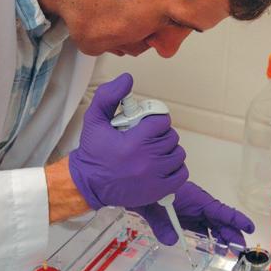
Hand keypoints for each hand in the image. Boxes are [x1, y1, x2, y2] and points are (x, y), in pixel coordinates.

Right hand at [69, 73, 188, 208]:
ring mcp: (155, 177)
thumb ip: (108, 96)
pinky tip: (161, 166)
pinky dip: (175, 168)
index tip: (147, 125)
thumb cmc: (93, 152)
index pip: (161, 121)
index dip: (155, 120)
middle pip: (171, 137)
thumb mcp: (94, 119)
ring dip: (168, 150)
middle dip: (160, 134)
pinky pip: (181, 174)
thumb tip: (127, 78)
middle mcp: (147, 160)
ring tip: (153, 151)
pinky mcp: (159, 191)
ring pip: (178, 154)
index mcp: (134, 142)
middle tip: (147, 138)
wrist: (88, 184)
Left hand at [131, 181, 254, 246]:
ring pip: (210, 226)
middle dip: (230, 235)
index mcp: (194, 199)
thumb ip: (161, 224)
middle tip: (238, 251)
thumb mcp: (152, 207)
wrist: (133, 188)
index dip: (235, 219)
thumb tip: (172, 241)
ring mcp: (190, 212)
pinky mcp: (183, 218)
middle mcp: (196, 206)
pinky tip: (211, 248)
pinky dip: (207, 238)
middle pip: (218, 221)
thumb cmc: (147, 192)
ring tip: (227, 253)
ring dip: (220, 238)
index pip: (219, 210)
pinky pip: (199, 228)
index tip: (249, 228)